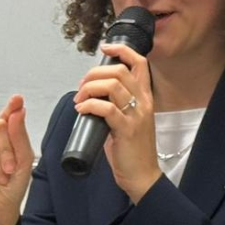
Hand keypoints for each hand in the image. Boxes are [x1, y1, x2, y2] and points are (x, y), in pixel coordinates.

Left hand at [72, 42, 159, 201]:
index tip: (105, 48)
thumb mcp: (127, 119)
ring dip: (89, 88)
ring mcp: (136, 116)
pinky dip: (89, 105)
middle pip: (119, 70)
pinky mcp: (127, 130)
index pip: (139, 63)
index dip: (122, 50)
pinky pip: (106, 108)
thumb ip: (115, 104)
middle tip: (82, 87)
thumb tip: (92, 94)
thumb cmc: (130, 149)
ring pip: (112, 85)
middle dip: (94, 73)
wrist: (141, 176)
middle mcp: (143, 103)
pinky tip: (81, 110)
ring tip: (80, 100)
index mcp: (144, 97)